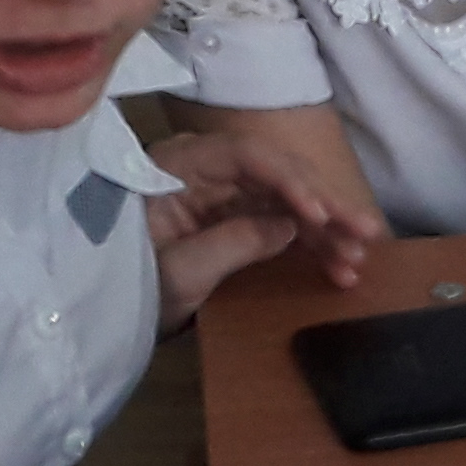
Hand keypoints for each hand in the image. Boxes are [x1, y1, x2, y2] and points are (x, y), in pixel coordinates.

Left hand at [145, 130, 383, 316]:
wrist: (99, 309)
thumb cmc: (125, 284)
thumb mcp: (179, 271)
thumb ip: (233, 244)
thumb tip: (289, 228)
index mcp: (180, 167)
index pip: (245, 156)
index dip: (289, 181)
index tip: (322, 215)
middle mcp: (207, 171)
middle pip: (276, 175)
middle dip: (324, 204)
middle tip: (366, 233)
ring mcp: (223, 196)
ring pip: (286, 200)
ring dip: (327, 230)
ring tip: (358, 259)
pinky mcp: (234, 221)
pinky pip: (281, 224)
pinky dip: (311, 245)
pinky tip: (340, 266)